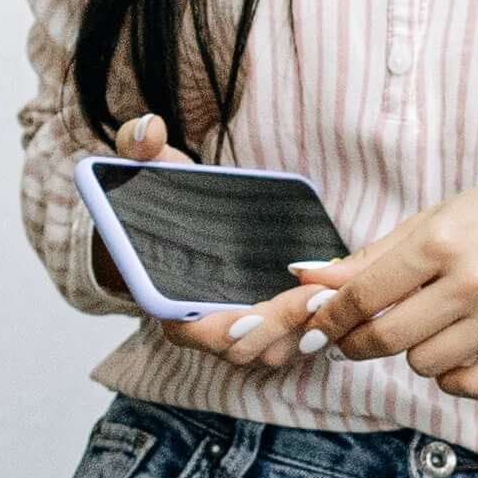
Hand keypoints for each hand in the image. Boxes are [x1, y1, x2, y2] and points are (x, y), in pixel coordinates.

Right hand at [103, 114, 343, 369]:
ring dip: (303, 329)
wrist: (174, 221)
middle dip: (280, 327)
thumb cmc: (156, 199)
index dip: (221, 332)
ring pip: (274, 349)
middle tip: (315, 297)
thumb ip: (138, 144)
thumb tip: (150, 128)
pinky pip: (294, 337)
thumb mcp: (143, 165)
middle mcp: (203, 325)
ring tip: (332, 296)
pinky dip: (315, 324)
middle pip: (244, 348)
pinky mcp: (268, 322)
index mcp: (166, 302)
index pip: (192, 333)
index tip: (248, 318)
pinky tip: (339, 293)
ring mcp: (239, 328)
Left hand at [297, 178, 477, 402]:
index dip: (330, 317)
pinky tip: (455, 350)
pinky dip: (450, 377)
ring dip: (413, 353)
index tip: (317, 326)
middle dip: (357, 343)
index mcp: (442, 243)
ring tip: (428, 328)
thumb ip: (372, 256)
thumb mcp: (435, 220)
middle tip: (354, 338)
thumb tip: (309, 278)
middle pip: (386, 339)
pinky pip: (466, 387)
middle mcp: (473, 283)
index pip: (364, 296)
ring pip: (423, 366)